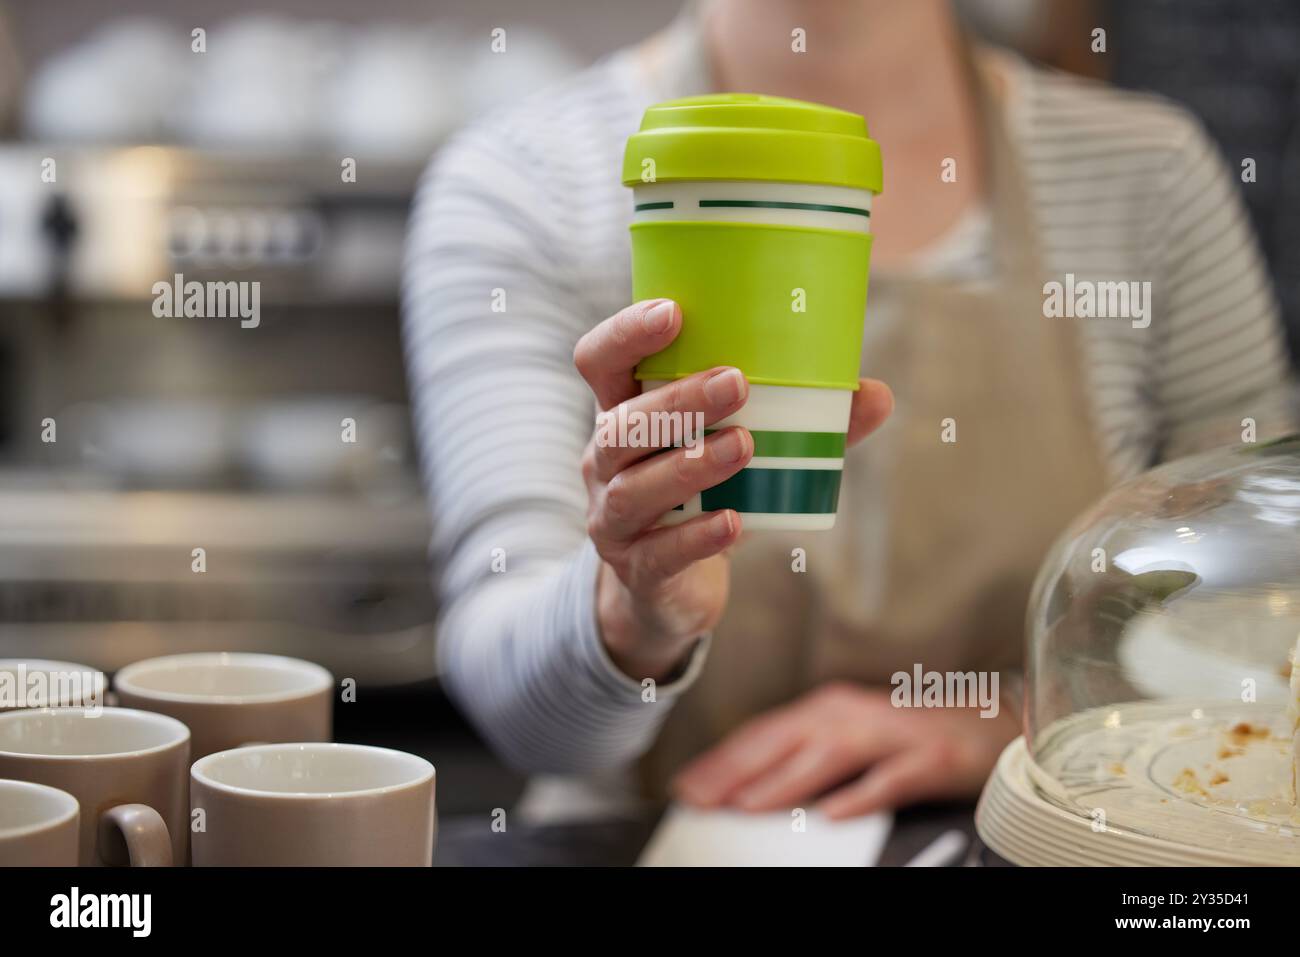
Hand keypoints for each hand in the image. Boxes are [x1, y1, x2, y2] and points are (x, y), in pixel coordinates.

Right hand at [574, 300, 892, 681]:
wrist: (668, 589)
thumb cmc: (703, 496)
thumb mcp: (739, 453)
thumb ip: (802, 424)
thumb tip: (876, 394)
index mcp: (623, 413)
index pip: (599, 361)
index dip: (626, 334)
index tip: (673, 312)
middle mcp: (604, 461)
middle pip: (621, 425)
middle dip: (678, 401)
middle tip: (738, 383)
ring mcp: (613, 518)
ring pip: (633, 488)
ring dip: (689, 464)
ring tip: (744, 446)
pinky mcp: (636, 570)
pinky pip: (658, 553)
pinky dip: (696, 537)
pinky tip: (733, 524)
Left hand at [672, 681, 1018, 817]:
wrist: (990, 724)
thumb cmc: (910, 735)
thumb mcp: (849, 735)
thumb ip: (801, 754)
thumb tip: (745, 783)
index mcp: (827, 708)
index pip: (763, 734)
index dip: (722, 759)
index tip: (686, 786)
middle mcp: (852, 714)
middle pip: (786, 741)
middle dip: (738, 771)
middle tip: (701, 800)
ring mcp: (891, 734)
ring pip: (828, 756)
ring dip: (785, 781)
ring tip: (748, 806)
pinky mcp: (929, 758)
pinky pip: (889, 779)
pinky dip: (859, 795)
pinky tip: (832, 815)